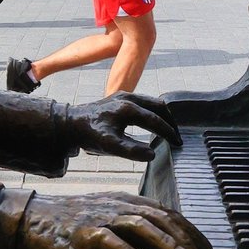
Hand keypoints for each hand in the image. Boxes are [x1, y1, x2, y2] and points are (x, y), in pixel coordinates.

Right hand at [18, 192, 211, 248]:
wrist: (29, 219)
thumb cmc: (67, 225)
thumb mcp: (102, 221)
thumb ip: (128, 231)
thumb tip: (153, 247)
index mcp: (122, 201)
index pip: (163, 212)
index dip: (187, 228)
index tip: (205, 246)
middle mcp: (116, 205)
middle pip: (160, 219)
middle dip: (185, 239)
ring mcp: (100, 217)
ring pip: (143, 228)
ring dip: (168, 247)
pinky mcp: (85, 233)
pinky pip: (113, 244)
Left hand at [67, 92, 181, 160]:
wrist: (70, 123)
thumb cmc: (90, 135)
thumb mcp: (110, 146)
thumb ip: (132, 151)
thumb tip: (152, 153)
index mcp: (129, 109)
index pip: (156, 120)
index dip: (168, 133)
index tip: (177, 143)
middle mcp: (129, 98)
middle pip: (158, 106)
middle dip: (170, 121)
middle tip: (176, 136)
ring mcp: (124, 95)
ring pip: (151, 101)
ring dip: (162, 114)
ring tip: (167, 129)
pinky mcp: (119, 96)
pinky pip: (143, 100)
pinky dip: (152, 110)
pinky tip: (151, 121)